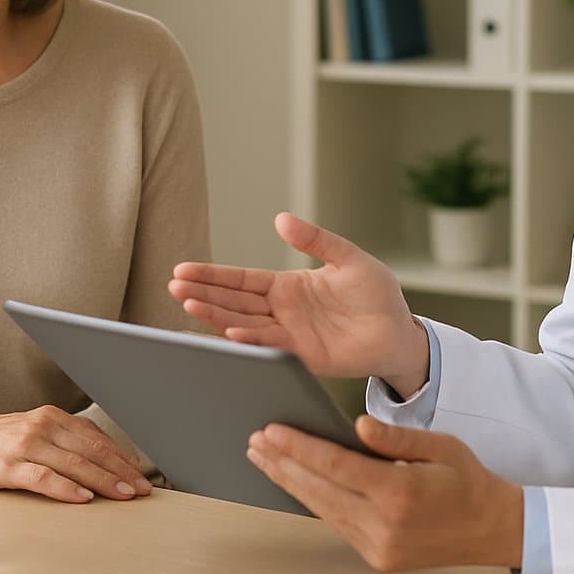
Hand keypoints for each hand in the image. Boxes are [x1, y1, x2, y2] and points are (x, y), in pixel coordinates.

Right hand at [0, 407, 152, 501]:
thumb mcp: (33, 433)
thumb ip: (64, 442)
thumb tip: (102, 459)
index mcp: (51, 417)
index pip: (95, 438)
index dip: (121, 457)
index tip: (140, 474)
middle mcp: (41, 426)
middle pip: (90, 450)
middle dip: (121, 471)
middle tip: (141, 488)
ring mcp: (24, 444)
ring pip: (73, 463)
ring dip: (103, 480)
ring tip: (123, 494)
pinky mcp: (7, 465)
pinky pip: (43, 477)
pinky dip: (65, 488)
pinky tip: (82, 497)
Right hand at [169, 212, 427, 391]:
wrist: (399, 331)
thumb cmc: (376, 293)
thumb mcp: (347, 258)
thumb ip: (316, 240)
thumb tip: (280, 219)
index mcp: (287, 285)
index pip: (241, 279)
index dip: (213, 275)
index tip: (183, 269)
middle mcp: (282, 310)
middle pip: (234, 300)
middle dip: (203, 293)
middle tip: (173, 285)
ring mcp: (290, 333)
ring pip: (244, 322)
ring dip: (216, 315)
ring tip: (188, 304)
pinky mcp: (304, 355)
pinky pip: (272, 345)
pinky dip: (250, 339)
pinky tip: (229, 331)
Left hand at [246, 416, 524, 571]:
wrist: (492, 529)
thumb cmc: (468, 483)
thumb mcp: (440, 445)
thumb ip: (395, 436)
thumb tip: (357, 425)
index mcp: (400, 493)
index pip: (336, 465)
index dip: (298, 447)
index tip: (272, 431)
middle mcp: (385, 525)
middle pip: (319, 489)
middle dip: (283, 463)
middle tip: (256, 441)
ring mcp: (379, 546)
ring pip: (322, 509)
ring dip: (291, 482)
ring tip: (266, 460)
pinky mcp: (377, 557)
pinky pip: (337, 523)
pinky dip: (315, 500)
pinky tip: (298, 482)